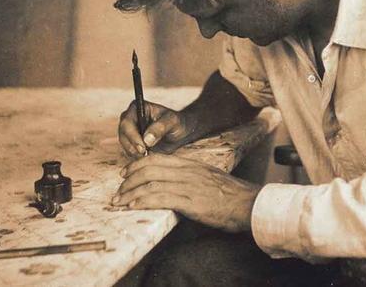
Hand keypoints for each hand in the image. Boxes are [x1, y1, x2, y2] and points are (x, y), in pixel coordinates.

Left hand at [112, 153, 261, 232]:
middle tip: (118, 191)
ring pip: (150, 183)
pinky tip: (134, 206)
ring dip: (130, 193)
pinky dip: (143, 201)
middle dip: (128, 180)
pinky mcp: (189, 201)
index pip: (156, 159)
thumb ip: (189, 177)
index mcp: (190, 164)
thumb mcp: (207, 178)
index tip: (125, 175)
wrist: (247, 203)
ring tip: (120, 202)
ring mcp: (187, 185)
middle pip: (148, 169)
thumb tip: (172, 185)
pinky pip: (160, 197)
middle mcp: (186, 171)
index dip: (136, 166)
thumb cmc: (229, 194)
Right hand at [118, 100, 192, 157]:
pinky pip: (128, 152)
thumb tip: (146, 140)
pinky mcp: (131, 143)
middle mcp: (130, 118)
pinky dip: (136, 157)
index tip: (143, 147)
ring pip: (124, 145)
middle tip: (146, 154)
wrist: (180, 132)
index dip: (132, 136)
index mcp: (137, 107)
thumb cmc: (177, 123)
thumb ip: (160, 128)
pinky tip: (148, 158)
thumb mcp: (172, 122)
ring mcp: (129, 131)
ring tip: (149, 156)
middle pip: (122, 134)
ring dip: (134, 153)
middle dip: (132, 146)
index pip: (127, 122)